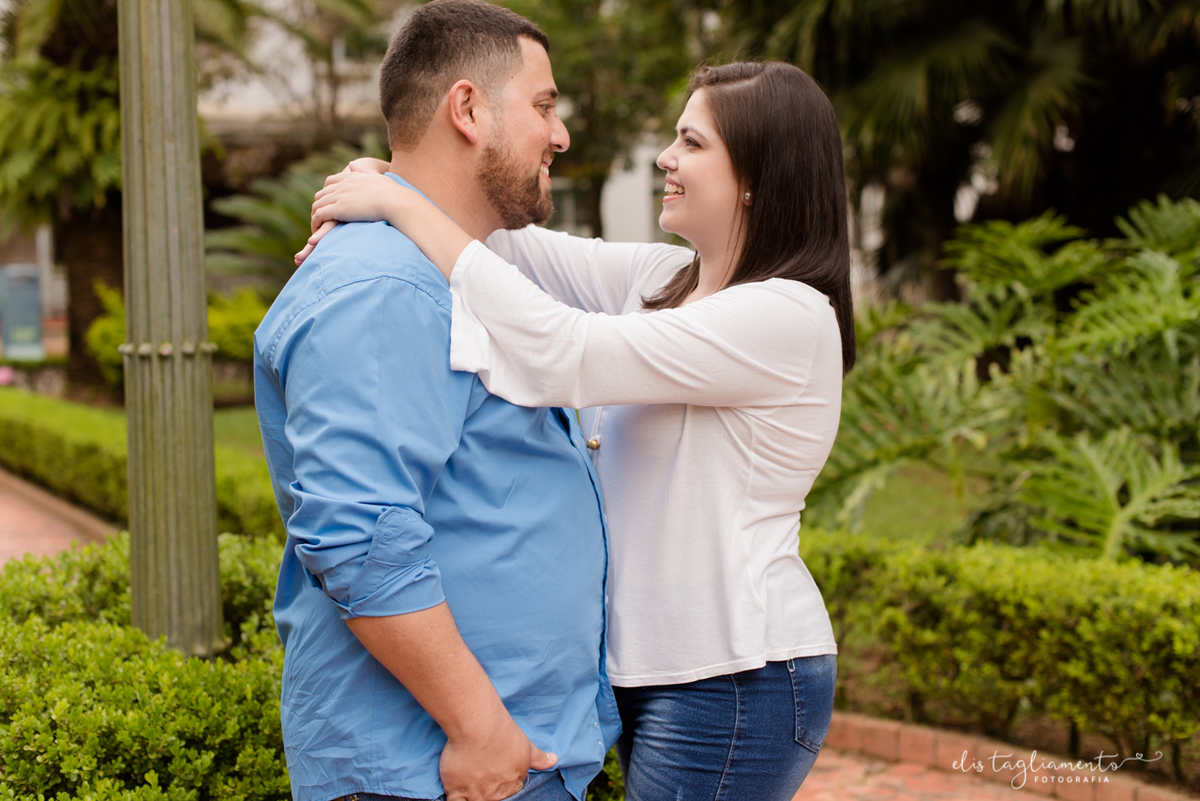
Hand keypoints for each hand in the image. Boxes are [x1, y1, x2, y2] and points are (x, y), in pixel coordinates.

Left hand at [294, 158, 392, 265]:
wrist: (394, 201)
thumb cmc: (393, 193)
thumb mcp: (376, 177)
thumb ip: (363, 171)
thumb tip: (351, 163)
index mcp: (351, 177)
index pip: (330, 181)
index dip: (327, 192)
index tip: (329, 203)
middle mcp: (342, 185)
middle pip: (321, 194)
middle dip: (320, 205)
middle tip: (322, 218)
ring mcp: (339, 196)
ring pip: (317, 205)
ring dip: (316, 216)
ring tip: (318, 227)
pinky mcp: (338, 209)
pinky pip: (319, 215)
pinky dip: (316, 223)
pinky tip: (318, 231)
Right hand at [439, 711, 556, 800]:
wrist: (480, 728)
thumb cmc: (504, 734)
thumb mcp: (526, 746)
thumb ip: (539, 758)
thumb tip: (554, 760)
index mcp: (513, 785)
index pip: (509, 794)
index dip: (501, 785)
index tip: (493, 775)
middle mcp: (495, 795)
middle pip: (491, 800)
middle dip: (486, 792)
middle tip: (481, 777)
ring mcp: (475, 795)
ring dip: (472, 797)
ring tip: (469, 784)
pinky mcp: (456, 790)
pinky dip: (455, 798)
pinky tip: (455, 790)